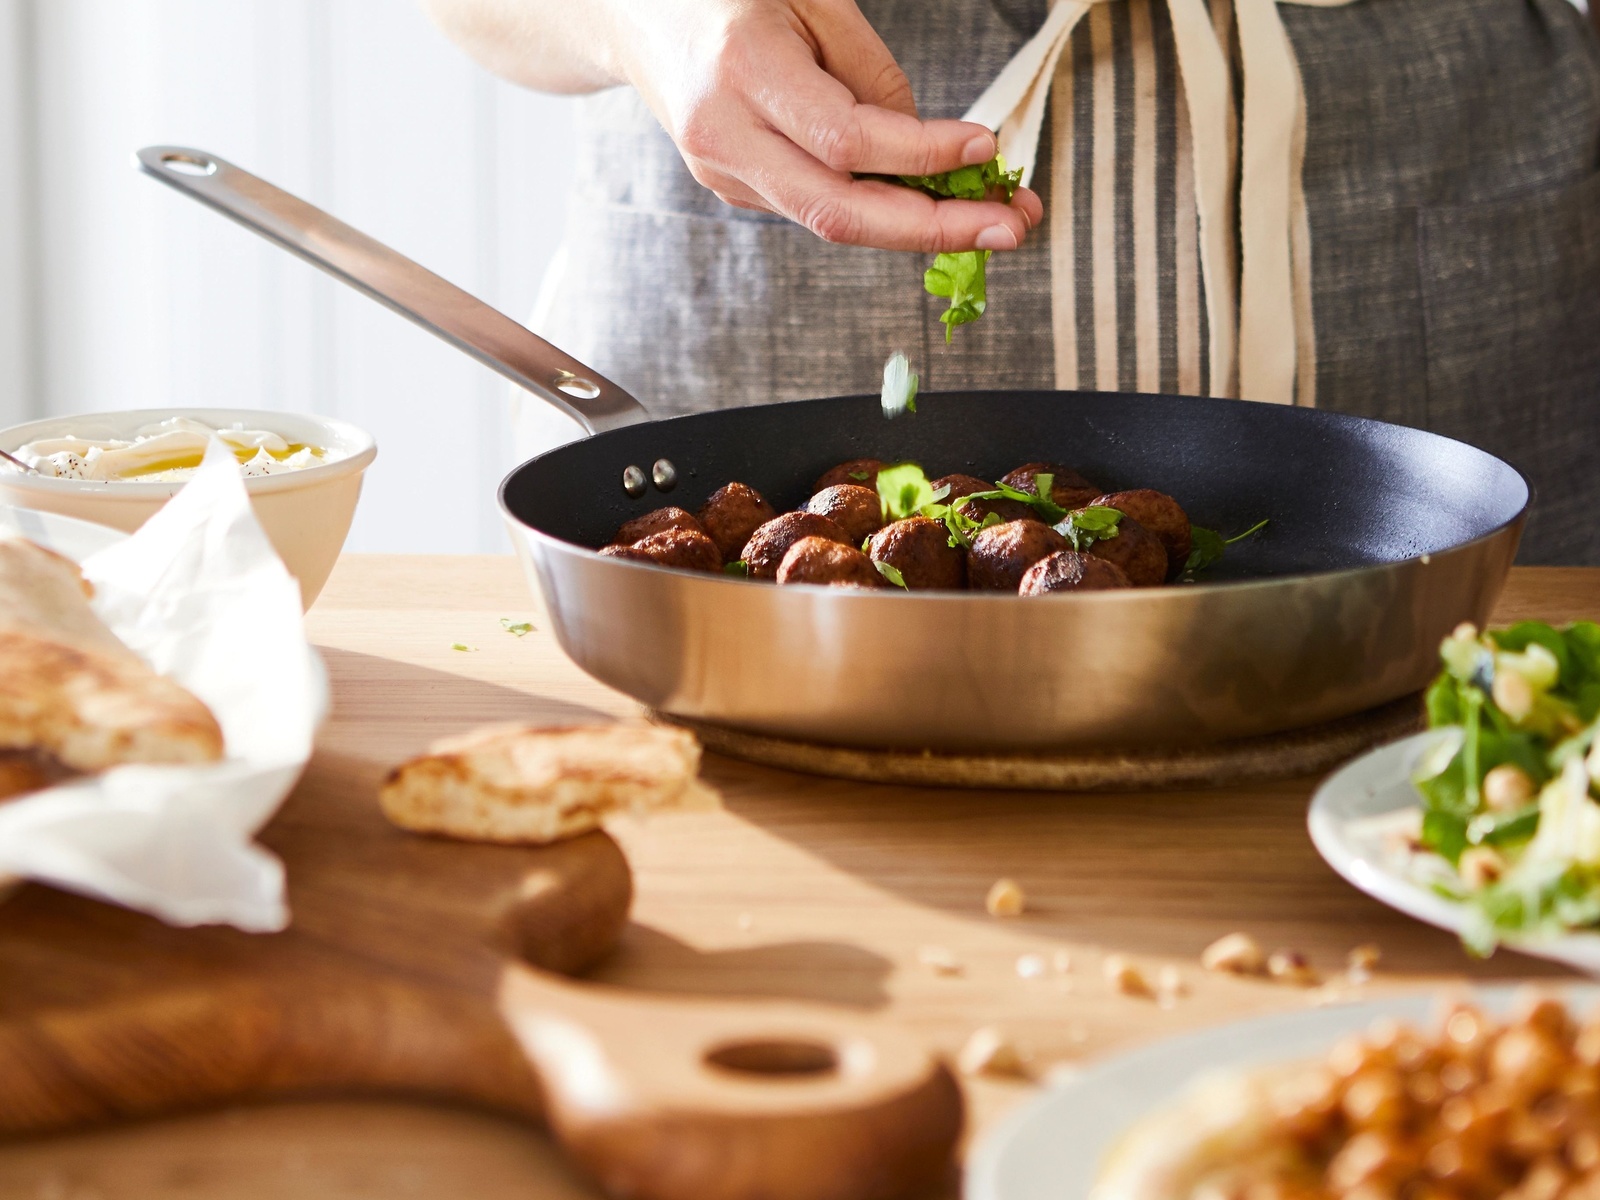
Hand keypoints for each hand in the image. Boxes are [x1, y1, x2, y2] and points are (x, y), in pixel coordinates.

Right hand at [599, 0, 1043, 251]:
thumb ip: (869, 73)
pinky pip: (817, 206)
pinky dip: (880, 208)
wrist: (637, 15)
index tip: (985, 146)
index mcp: (742, 70)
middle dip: (932, 228)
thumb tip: (929, 148)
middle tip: (1009, 228)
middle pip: (837, 209)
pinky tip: (929, 199)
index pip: (844, 138)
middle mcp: (725, 134)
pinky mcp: (732, 188)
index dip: (921, 153)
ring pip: (830, 221)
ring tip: (990, 220)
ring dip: (918, 228)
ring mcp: (723, 172)